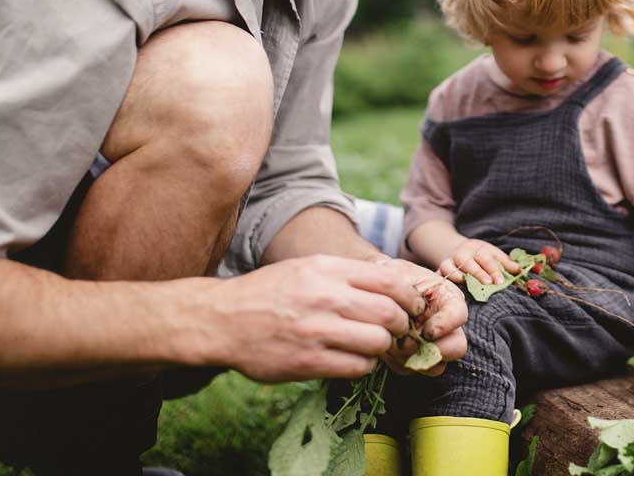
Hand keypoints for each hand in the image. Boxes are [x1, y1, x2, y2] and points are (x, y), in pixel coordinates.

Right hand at [207, 254, 425, 381]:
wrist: (221, 319)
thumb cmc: (269, 292)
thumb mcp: (306, 267)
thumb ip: (345, 274)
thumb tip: (392, 283)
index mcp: (327, 269)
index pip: (389, 281)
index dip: (409, 297)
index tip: (411, 307)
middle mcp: (325, 296)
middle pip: (390, 313)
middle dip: (403, 325)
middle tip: (399, 330)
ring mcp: (316, 330)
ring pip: (377, 342)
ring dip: (383, 348)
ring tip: (374, 346)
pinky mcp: (307, 361)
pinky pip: (357, 367)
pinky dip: (364, 366)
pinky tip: (354, 360)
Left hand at [374, 258, 468, 376]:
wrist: (376, 290)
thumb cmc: (391, 278)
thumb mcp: (398, 273)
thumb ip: (403, 290)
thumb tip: (406, 314)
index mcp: (448, 300)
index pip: (459, 315)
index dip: (446, 325)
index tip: (428, 331)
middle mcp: (446, 325)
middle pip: (457, 348)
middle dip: (433, 350)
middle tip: (407, 343)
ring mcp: (432, 344)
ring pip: (435, 366)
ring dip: (412, 358)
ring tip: (392, 342)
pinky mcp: (415, 358)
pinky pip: (410, 370)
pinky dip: (396, 362)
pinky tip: (385, 346)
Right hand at [437, 238, 520, 284]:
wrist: (458, 251)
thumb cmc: (480, 256)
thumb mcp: (493, 255)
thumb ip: (505, 263)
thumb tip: (518, 270)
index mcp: (476, 248)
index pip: (485, 257)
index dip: (493, 269)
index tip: (501, 281)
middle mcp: (461, 254)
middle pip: (468, 262)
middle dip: (478, 273)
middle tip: (489, 284)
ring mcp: (449, 262)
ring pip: (450, 267)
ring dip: (458, 275)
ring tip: (467, 284)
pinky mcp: (440, 271)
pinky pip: (440, 275)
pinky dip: (444, 281)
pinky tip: (452, 289)